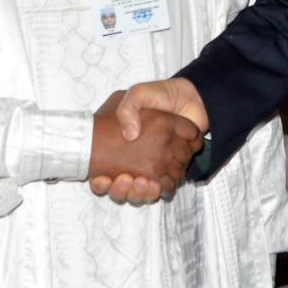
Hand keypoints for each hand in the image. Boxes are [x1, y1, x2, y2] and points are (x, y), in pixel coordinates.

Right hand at [87, 90, 201, 201]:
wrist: (188, 97)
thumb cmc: (160, 96)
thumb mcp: (138, 94)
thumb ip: (128, 108)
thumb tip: (130, 136)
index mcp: (119, 145)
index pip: (102, 174)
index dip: (100, 182)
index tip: (100, 178)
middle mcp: (133, 161)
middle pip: (121, 188)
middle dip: (119, 189)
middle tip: (124, 179)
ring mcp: (152, 168)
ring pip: (138, 193)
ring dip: (136, 192)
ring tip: (140, 182)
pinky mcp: (170, 171)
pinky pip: (160, 190)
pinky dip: (155, 192)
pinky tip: (154, 185)